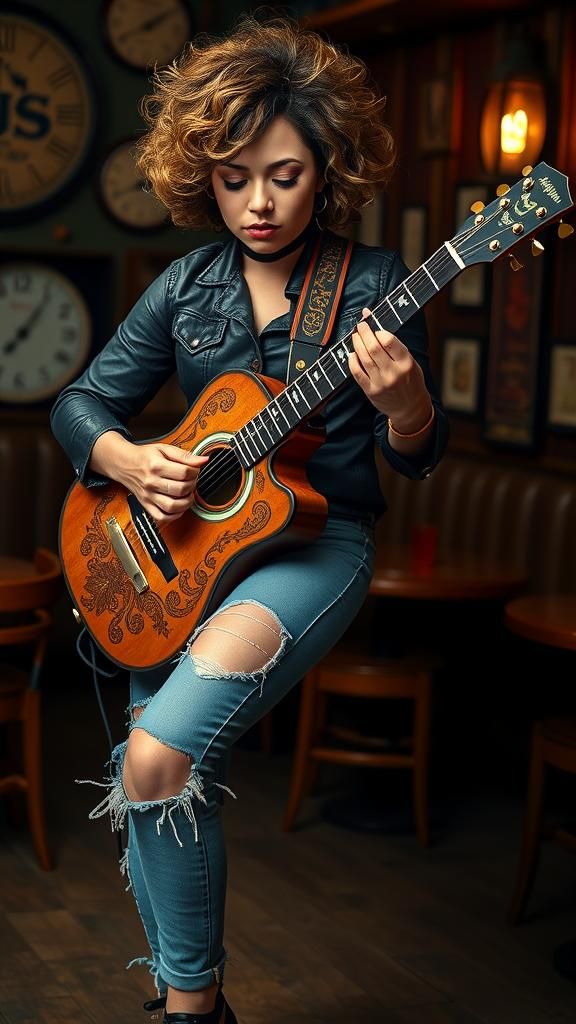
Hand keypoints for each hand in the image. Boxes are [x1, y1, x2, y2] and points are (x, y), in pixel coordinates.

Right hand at [118, 442, 208, 526]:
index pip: (184, 472)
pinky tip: (179, 507)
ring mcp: (148, 496)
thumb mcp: (164, 449)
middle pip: (180, 489)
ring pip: (172, 506)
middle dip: (192, 485)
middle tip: (191, 481)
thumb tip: (204, 460)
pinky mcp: (146, 505)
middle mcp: (151, 482)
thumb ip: (185, 455)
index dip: (195, 472)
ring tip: (188, 494)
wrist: (123, 463)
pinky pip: (161, 517)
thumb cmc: (144, 456)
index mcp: (156, 465)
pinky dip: (174, 515)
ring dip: (186, 502)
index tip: (194, 470)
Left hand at [349, 307, 432, 431]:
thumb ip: (396, 347)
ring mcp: (380, 383)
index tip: (375, 327)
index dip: (378, 331)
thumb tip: (378, 328)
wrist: (410, 408)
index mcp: (406, 363)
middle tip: (360, 326)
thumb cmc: (410, 382)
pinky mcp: (370, 391)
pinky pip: (357, 373)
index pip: (389, 341)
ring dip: (357, 344)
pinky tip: (352, 354)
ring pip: (364, 359)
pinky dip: (352, 361)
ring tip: (355, 336)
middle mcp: (393, 373)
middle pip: (374, 348)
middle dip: (364, 333)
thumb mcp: (411, 363)